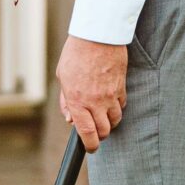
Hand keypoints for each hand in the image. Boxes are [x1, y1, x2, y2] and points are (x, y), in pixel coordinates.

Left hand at [56, 36, 126, 150]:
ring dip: (109, 122)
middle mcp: (95, 101)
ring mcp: (110, 95)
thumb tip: (70, 119)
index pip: (87, 132)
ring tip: (102, 115)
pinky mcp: (121, 87)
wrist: (97, 36)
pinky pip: (122, 105)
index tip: (90, 148)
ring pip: (115, 120)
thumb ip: (66, 101)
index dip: (90, 145)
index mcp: (78, 100)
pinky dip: (116, 108)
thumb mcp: (63, 77)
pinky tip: (110, 101)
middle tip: (95, 132)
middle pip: (104, 131)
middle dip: (100, 135)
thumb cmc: (76, 54)